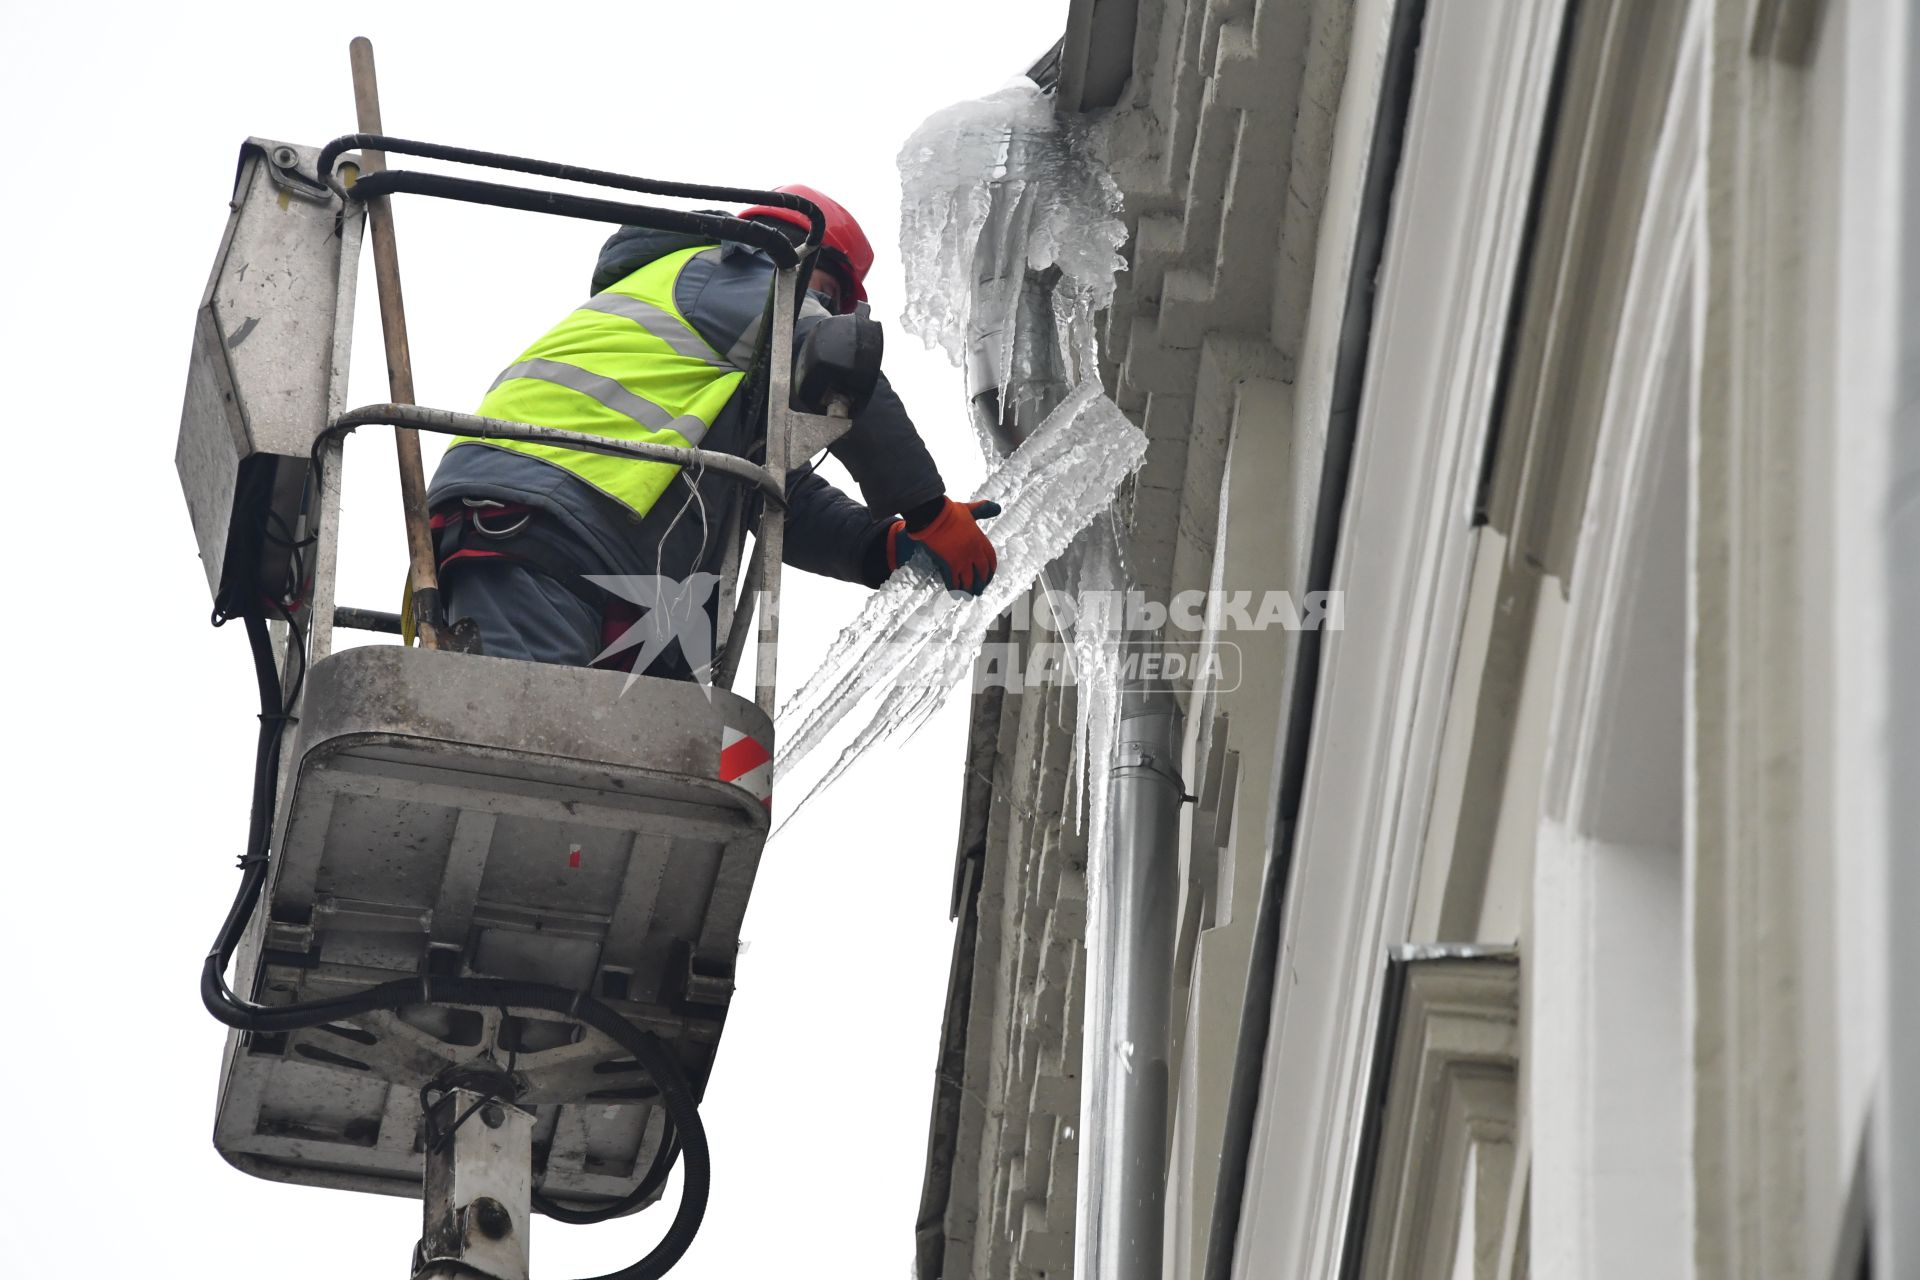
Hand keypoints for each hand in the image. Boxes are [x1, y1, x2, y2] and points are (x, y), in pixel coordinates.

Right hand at [887, 497, 1002, 594]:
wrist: (932, 516)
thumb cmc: (948, 511)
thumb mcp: (969, 510)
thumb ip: (983, 510)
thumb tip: (997, 508)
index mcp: (980, 539)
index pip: (991, 558)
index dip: (991, 570)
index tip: (988, 576)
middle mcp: (974, 552)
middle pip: (982, 572)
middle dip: (981, 583)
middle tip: (979, 591)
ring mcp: (962, 559)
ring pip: (969, 580)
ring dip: (968, 589)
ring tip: (967, 596)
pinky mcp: (949, 564)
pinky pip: (954, 581)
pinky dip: (954, 588)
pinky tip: (954, 593)